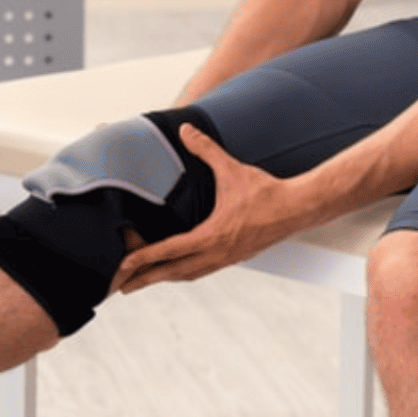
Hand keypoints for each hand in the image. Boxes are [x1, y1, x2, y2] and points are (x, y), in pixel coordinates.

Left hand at [112, 125, 301, 293]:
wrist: (298, 209)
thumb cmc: (266, 191)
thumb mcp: (231, 169)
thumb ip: (206, 149)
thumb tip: (186, 130)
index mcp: (212, 235)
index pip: (169, 250)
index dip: (143, 258)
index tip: (123, 266)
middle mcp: (217, 253)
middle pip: (172, 271)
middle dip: (144, 279)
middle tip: (119, 286)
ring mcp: (226, 259)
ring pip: (186, 274)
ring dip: (162, 278)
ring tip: (140, 282)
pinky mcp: (234, 258)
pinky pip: (201, 271)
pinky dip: (182, 273)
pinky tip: (175, 270)